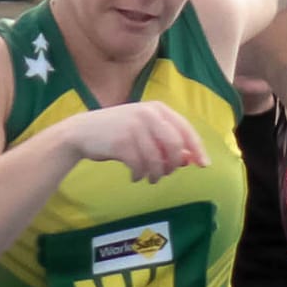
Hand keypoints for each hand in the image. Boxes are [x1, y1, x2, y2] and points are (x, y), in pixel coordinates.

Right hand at [73, 102, 207, 181]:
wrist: (82, 132)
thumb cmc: (117, 133)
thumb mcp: (144, 133)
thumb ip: (165, 143)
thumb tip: (188, 160)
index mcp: (157, 108)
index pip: (185, 129)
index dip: (197, 148)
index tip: (204, 165)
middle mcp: (148, 114)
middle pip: (175, 145)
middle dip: (173, 164)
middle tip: (166, 174)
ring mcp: (134, 127)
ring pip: (157, 159)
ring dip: (156, 174)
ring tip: (150, 178)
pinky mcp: (121, 142)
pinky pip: (140, 165)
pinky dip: (140, 175)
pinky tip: (135, 177)